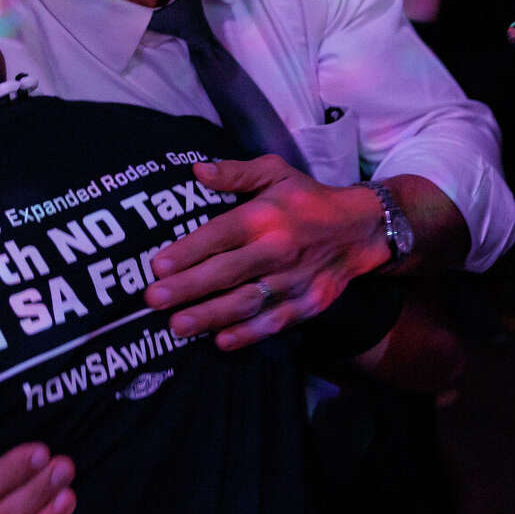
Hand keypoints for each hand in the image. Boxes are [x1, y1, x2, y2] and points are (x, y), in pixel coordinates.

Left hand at [144, 157, 390, 350]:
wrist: (362, 228)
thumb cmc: (307, 198)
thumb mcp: (275, 171)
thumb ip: (235, 172)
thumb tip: (196, 171)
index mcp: (266, 215)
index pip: (221, 234)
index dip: (188, 251)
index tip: (156, 266)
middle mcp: (279, 249)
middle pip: (227, 272)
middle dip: (188, 288)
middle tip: (152, 300)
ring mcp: (295, 280)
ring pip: (247, 302)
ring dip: (210, 316)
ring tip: (176, 326)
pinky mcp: (310, 303)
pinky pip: (275, 322)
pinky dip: (248, 334)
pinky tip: (220, 341)